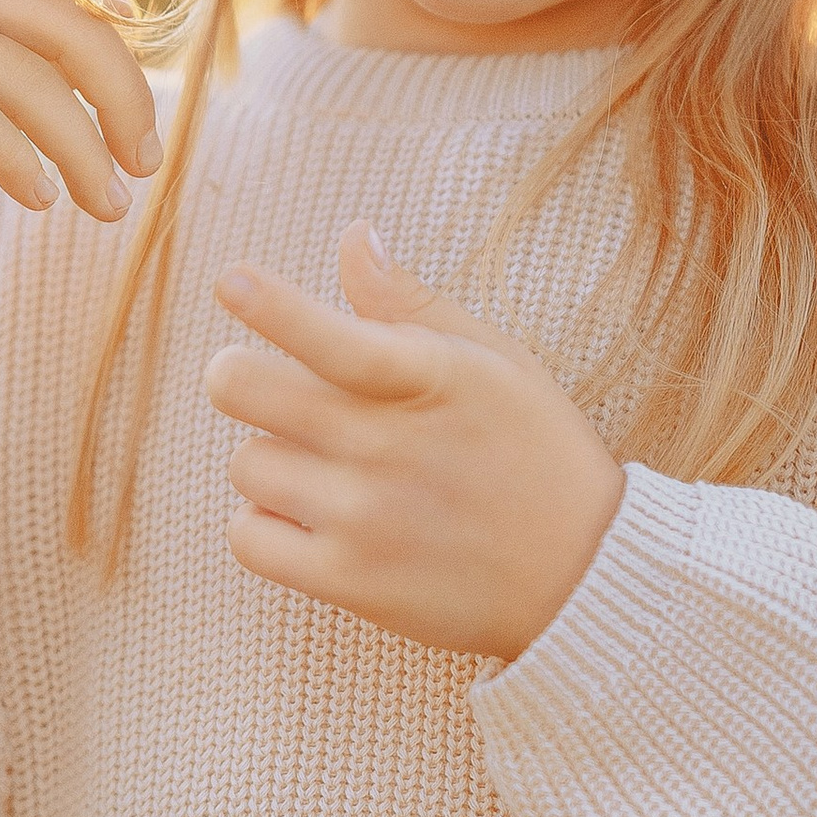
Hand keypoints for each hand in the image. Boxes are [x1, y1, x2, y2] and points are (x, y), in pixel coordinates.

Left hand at [203, 223, 626, 657]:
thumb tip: (352, 235)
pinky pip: (249, 538)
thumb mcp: (494, 361)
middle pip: (244, 390)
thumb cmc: (536, 452)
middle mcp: (389, 446)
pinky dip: (262, 526)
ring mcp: (365, 517)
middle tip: (248, 381)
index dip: (272, 306)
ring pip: (246, 463)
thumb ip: (411, 303)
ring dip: (270, 458)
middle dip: (235, 375)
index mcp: (428, 378)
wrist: (583, 577)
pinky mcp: (350, 580)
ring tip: (319, 466)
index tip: (233, 281)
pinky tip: (304, 516)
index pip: (331, 335)